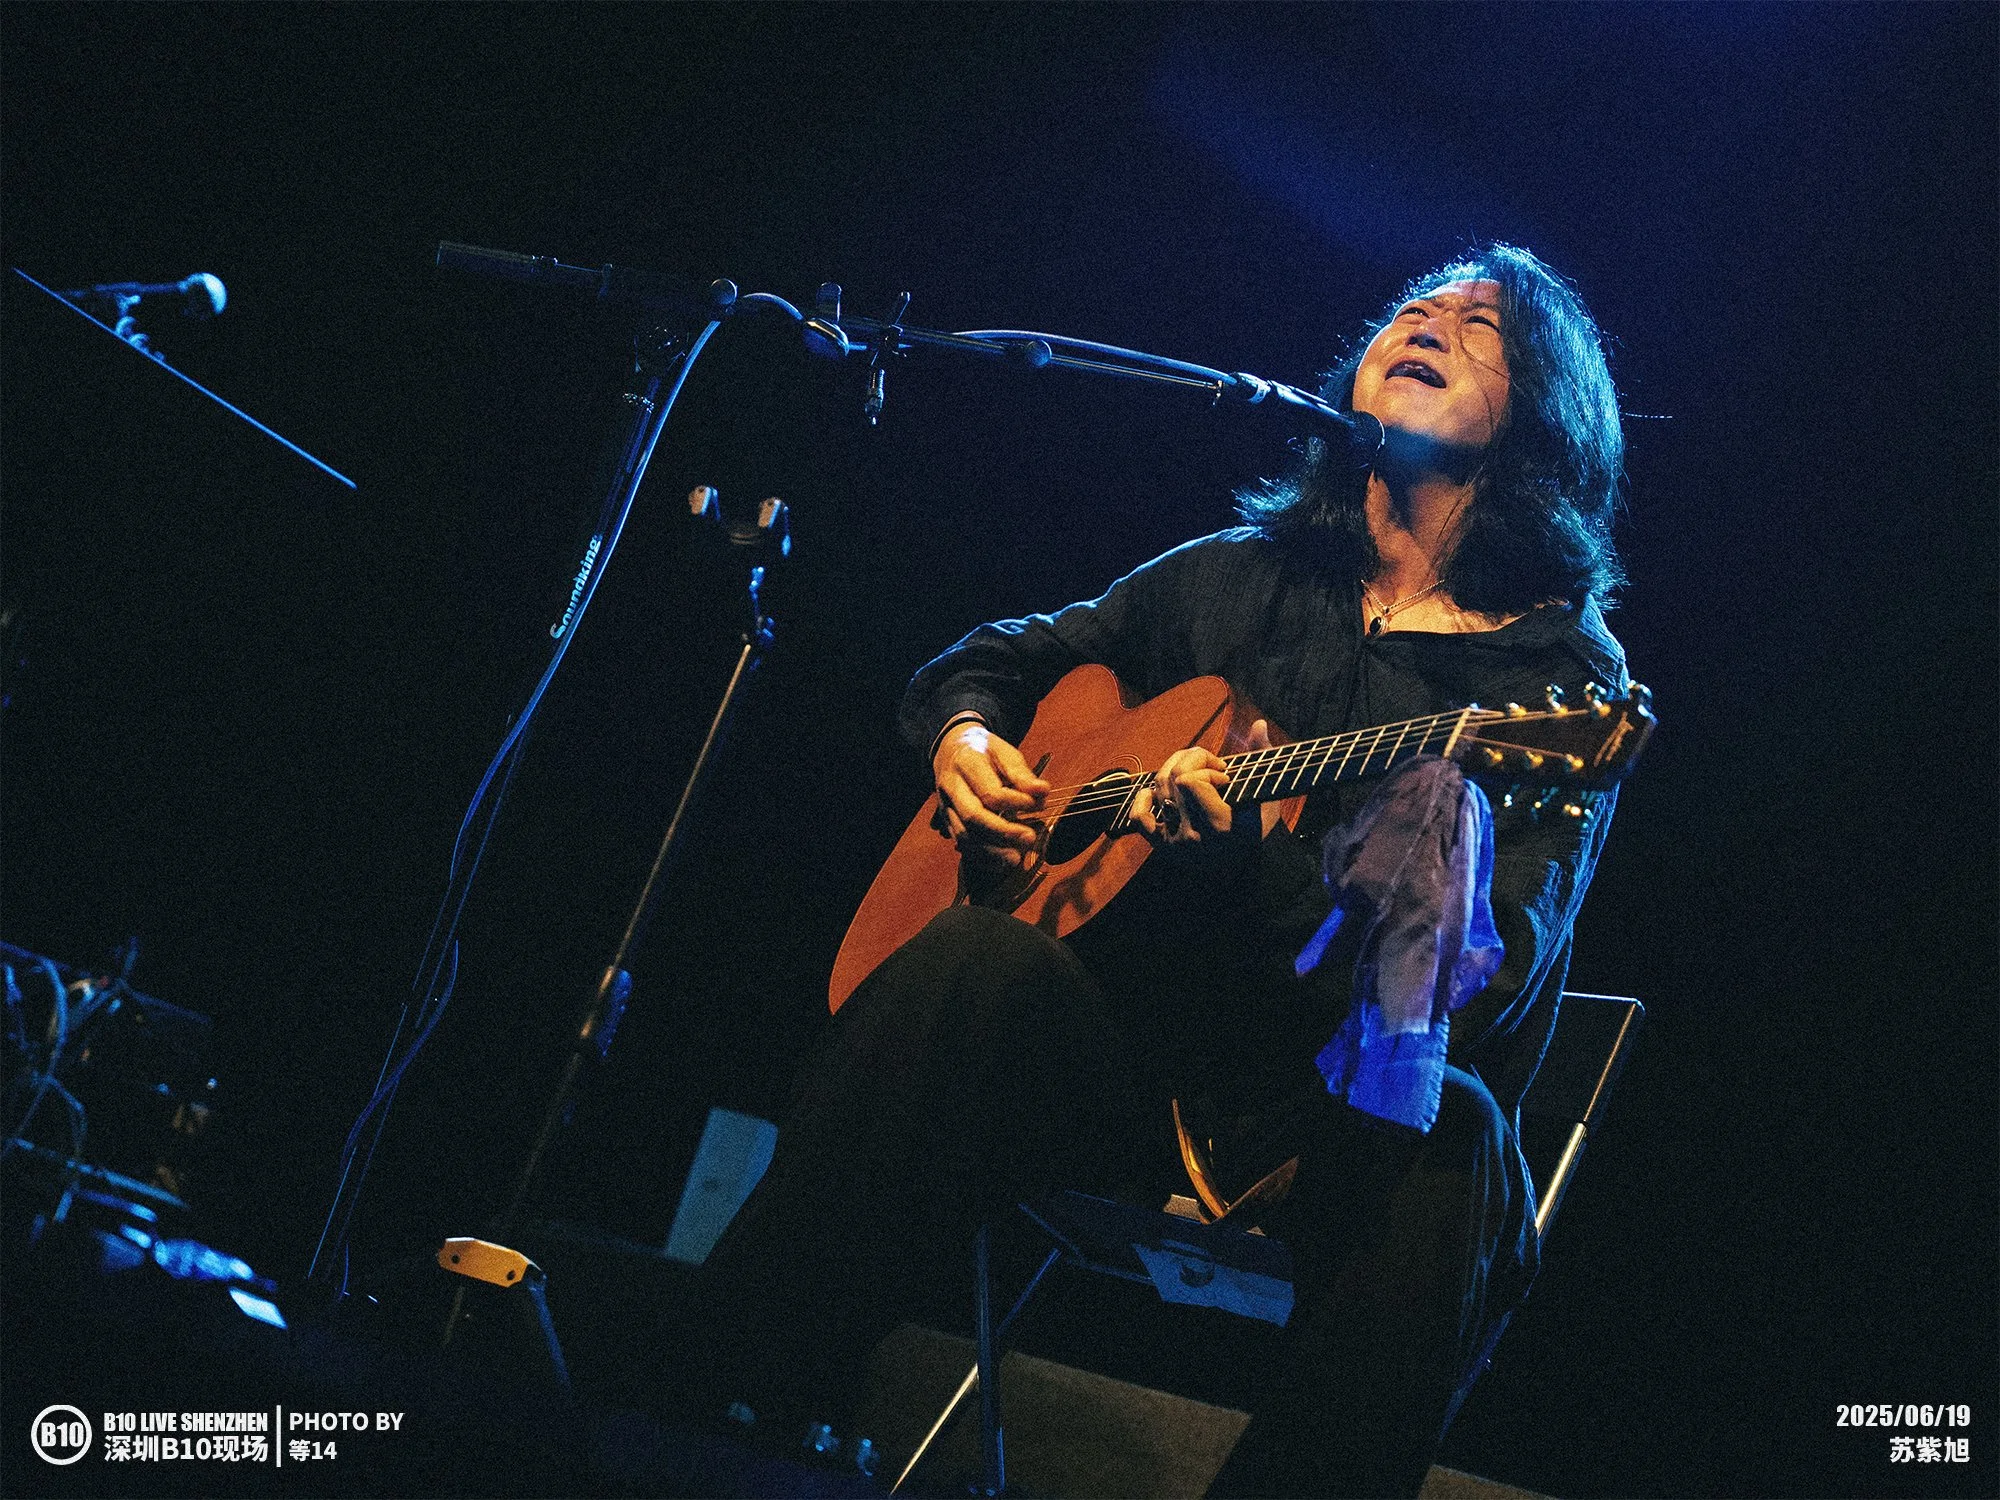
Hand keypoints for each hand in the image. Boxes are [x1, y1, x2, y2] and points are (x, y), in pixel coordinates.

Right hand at [931, 720, 1050, 872]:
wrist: (952, 749)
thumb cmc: (984, 751)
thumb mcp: (1004, 750)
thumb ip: (1021, 772)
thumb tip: (1042, 791)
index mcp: (966, 763)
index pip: (990, 791)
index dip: (1016, 803)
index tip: (1039, 805)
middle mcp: (951, 786)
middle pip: (973, 816)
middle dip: (1003, 832)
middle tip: (1030, 839)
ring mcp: (946, 806)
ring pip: (964, 835)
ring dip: (992, 851)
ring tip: (1017, 858)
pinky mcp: (947, 821)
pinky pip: (962, 844)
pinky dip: (983, 857)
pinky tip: (1002, 862)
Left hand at [1131, 719, 1278, 848]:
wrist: (1248, 869)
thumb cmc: (1259, 828)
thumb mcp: (1265, 794)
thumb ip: (1261, 757)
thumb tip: (1259, 724)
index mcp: (1220, 825)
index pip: (1190, 780)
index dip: (1206, 768)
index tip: (1224, 775)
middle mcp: (1193, 836)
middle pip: (1173, 778)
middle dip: (1192, 761)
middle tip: (1210, 766)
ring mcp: (1175, 842)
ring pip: (1158, 789)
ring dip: (1174, 770)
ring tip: (1193, 772)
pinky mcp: (1163, 847)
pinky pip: (1140, 818)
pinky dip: (1142, 799)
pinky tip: (1156, 792)